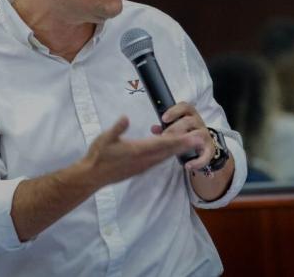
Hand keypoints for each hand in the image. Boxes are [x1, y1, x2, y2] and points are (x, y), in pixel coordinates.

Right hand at [81, 116, 201, 187]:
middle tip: (200, 140)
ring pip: (164, 157)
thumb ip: (117, 128)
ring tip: (189, 144)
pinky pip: (158, 161)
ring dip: (177, 150)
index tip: (192, 137)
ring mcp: (142, 166)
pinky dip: (167, 155)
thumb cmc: (98, 155)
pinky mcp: (139, 169)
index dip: (179, 140)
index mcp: (138, 150)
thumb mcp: (105, 138)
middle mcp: (144, 159)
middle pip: (168, 151)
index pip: (163, 144)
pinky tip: (170, 152)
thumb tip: (125, 118)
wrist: (93, 176)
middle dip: (185, 145)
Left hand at [150, 102, 211, 171]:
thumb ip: (165, 127)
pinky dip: (197, 161)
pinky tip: (188, 165)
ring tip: (175, 149)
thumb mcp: (176, 128)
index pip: (185, 107)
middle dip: (175, 129)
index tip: (164, 119)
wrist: (203, 145)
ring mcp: (205, 135)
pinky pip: (206, 154)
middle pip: (189, 121)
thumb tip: (154, 128)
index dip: (174, 111)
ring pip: (198, 134)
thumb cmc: (187, 133)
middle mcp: (199, 123)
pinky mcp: (209, 149)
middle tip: (165, 138)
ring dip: (186, 142)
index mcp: (190, 115)